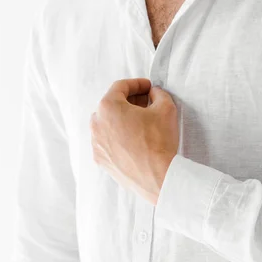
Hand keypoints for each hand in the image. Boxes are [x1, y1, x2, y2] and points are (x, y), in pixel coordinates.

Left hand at [90, 78, 178, 204]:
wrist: (158, 177)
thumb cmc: (160, 141)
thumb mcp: (166, 108)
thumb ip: (158, 94)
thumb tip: (153, 93)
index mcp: (108, 106)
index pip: (120, 87)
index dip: (137, 84)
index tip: (148, 87)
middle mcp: (96, 123)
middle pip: (111, 105)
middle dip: (129, 101)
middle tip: (146, 103)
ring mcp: (96, 143)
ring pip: (107, 124)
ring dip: (122, 120)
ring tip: (141, 123)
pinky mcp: (100, 160)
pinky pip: (107, 142)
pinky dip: (118, 137)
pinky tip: (133, 141)